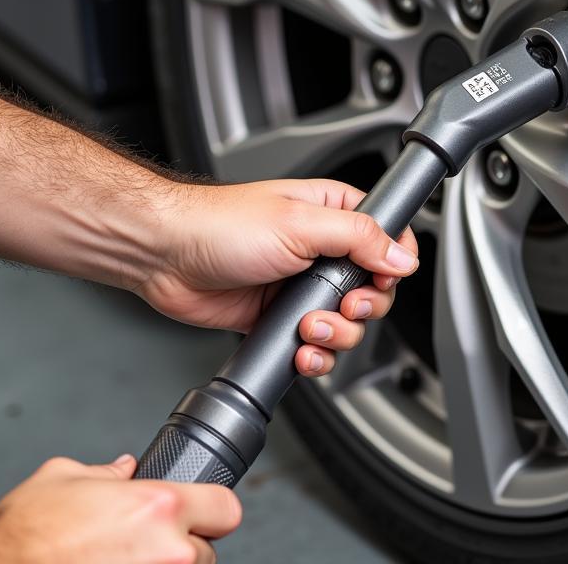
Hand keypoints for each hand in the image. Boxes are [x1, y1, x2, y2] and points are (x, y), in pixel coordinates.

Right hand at [0, 454, 239, 562]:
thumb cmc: (22, 537)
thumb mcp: (63, 479)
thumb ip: (106, 473)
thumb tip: (123, 469)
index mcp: (159, 507)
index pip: (227, 508)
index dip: (213, 509)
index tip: (201, 512)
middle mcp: (167, 553)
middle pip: (206, 552)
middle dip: (183, 547)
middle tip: (148, 546)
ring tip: (125, 563)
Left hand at [138, 178, 418, 377]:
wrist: (166, 256)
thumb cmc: (220, 224)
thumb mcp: (300, 223)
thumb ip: (359, 238)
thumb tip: (401, 255)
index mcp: (335, 212)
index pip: (389, 237)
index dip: (394, 264)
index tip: (382, 279)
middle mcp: (324, 248)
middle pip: (375, 288)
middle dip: (364, 307)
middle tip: (344, 306)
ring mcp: (303, 285)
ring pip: (348, 322)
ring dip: (336, 334)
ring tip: (310, 328)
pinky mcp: (282, 316)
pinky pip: (316, 345)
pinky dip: (315, 356)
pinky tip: (300, 349)